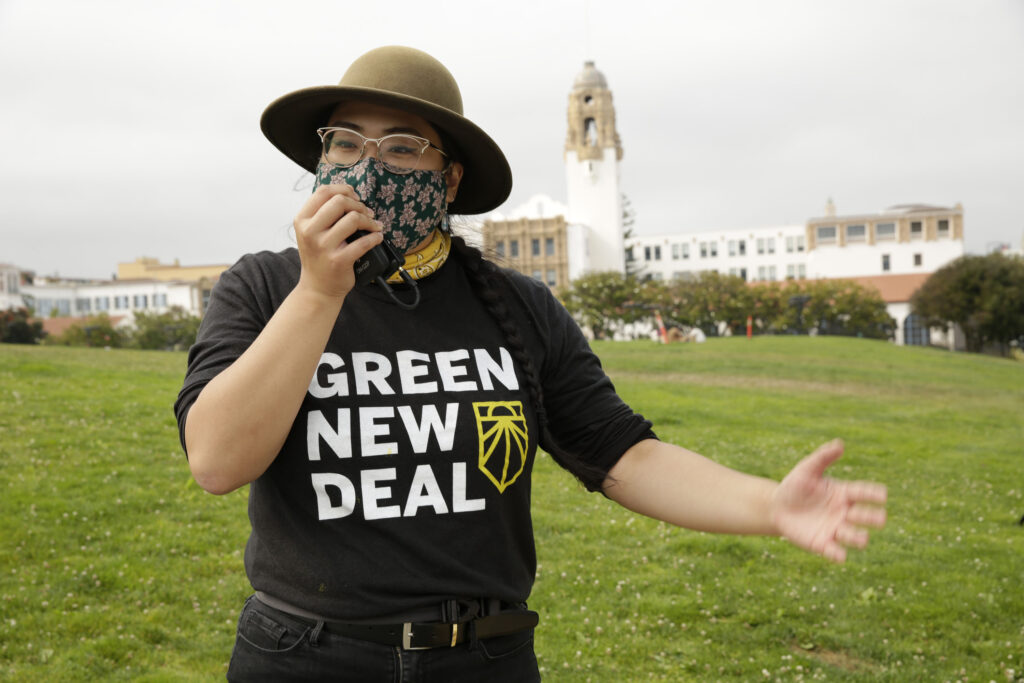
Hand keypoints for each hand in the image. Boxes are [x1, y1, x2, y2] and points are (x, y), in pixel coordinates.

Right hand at [293, 184, 383, 300]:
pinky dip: (375, 237)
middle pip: (339, 201)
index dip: (343, 189)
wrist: (317, 288)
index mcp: (302, 220)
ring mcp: (324, 246)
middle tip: (367, 212)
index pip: (323, 191)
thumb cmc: (318, 257)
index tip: (355, 196)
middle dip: (358, 204)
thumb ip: (324, 212)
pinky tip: (377, 237)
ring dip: (370, 220)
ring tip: (374, 225)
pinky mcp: (339, 260)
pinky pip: (364, 242)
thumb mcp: (311, 231)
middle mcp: (310, 231)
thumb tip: (349, 194)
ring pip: (353, 219)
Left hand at [770, 440, 886, 562]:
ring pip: (854, 536)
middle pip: (865, 516)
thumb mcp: (806, 469)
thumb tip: (840, 444)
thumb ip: (822, 457)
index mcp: (844, 493)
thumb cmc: (795, 486)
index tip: (883, 495)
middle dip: (873, 518)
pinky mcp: (823, 544)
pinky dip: (838, 555)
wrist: (777, 507)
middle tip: (880, 518)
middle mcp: (844, 513)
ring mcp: (835, 529)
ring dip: (859, 538)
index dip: (874, 494)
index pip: (864, 493)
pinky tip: (839, 556)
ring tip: (862, 538)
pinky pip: (834, 552)